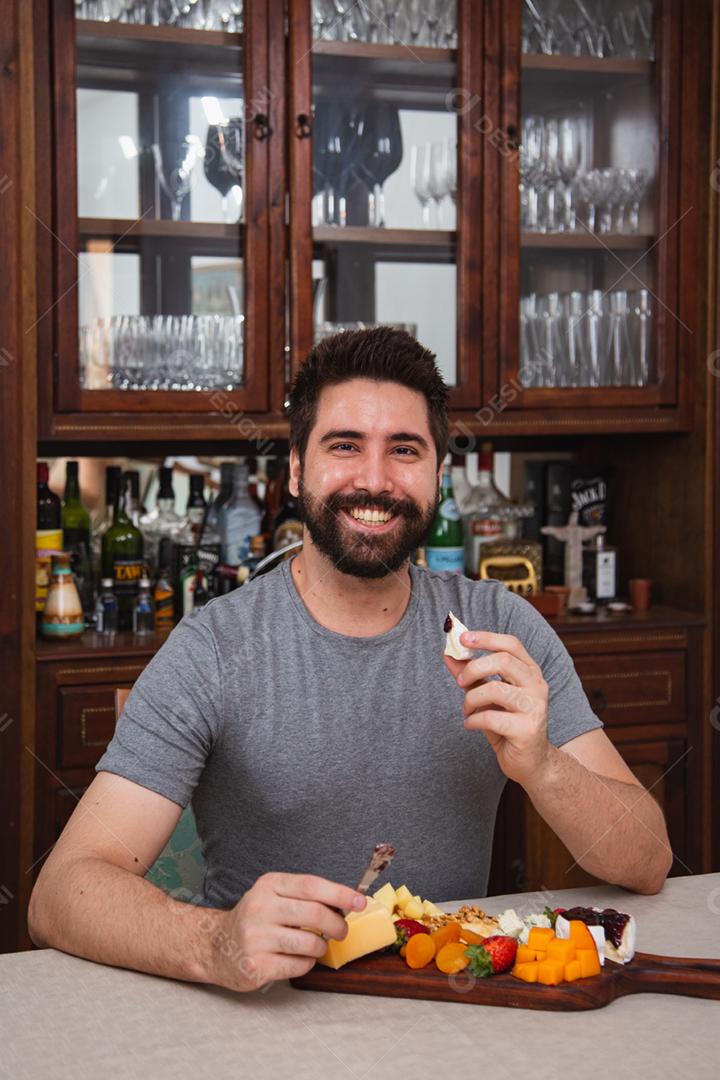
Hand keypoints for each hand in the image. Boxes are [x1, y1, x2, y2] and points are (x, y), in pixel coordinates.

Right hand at [210, 872, 366, 991]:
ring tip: (317, 945)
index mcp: (268, 886)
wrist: (215, 946)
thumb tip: (346, 902)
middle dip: (337, 924)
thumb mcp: (272, 895)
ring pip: (310, 943)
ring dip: (322, 947)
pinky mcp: (257, 965)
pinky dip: (307, 963)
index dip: (340, 893)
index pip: (311, 886)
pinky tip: (298, 958)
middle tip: (342, 931)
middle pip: (314, 914)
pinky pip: (299, 965)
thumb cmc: (254, 919)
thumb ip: (303, 896)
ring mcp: (256, 938)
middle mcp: (260, 908)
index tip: (359, 901)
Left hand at [444, 630, 549, 785]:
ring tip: (467, 709)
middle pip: (503, 661)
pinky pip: (490, 717)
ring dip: (471, 698)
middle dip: (473, 668)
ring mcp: (535, 708)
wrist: (531, 763)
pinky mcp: (527, 730)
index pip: (511, 644)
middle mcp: (537, 686)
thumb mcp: (488, 697)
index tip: (462, 638)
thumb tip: (449, 654)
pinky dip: (473, 720)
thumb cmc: (508, 725)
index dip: (486, 638)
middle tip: (460, 681)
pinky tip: (471, 724)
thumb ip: (471, 675)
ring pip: (495, 689)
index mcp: (530, 672)